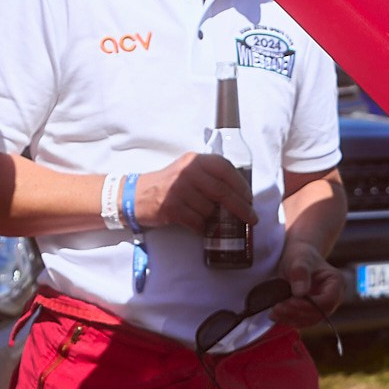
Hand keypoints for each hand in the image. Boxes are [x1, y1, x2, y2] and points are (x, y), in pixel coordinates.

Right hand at [133, 152, 254, 233]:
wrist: (136, 195)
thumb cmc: (168, 184)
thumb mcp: (188, 170)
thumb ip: (210, 175)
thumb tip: (240, 195)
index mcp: (195, 160)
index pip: (225, 169)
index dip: (241, 186)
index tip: (250, 199)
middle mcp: (187, 172)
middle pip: (223, 192)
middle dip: (241, 208)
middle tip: (251, 219)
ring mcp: (178, 189)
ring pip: (210, 210)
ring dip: (214, 219)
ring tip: (209, 219)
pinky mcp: (171, 207)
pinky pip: (197, 222)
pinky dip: (202, 228)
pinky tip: (200, 227)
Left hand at [281, 242, 345, 320]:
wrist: (296, 258)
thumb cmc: (300, 255)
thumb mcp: (299, 259)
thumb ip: (300, 273)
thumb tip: (300, 293)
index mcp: (337, 283)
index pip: (328, 301)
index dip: (310, 305)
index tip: (290, 301)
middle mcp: (334, 298)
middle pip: (319, 313)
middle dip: (297, 312)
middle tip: (277, 307)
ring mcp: (323, 307)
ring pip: (309, 320)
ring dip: (290, 318)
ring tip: (274, 311)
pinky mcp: (311, 312)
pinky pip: (302, 321)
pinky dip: (288, 319)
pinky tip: (275, 315)